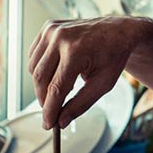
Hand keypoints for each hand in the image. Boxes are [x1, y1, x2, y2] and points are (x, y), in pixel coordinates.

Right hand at [28, 15, 148, 129]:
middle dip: (44, 99)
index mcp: (76, 51)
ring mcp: (52, 30)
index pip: (55, 88)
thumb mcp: (103, 84)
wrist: (118, 31)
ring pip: (33, 68)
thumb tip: (61, 121)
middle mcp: (60, 38)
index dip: (50, 110)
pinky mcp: (48, 27)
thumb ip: (81, 104)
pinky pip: (35, 56)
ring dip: (42, 84)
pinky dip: (41, 68)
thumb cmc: (113, 57)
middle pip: (40, 79)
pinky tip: (58, 71)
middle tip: (52, 112)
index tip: (48, 125)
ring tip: (62, 87)